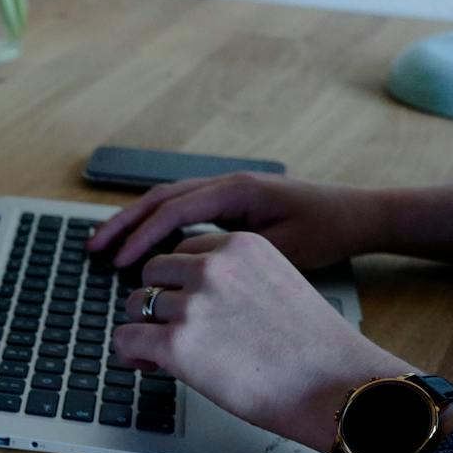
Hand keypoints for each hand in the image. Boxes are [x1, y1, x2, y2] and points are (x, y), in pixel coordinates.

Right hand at [89, 172, 387, 270]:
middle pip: (160, 198)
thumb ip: (232, 256)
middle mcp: (227, 184)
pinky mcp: (230, 203)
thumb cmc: (326, 232)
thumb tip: (185, 268)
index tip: (119, 263)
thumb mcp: (282, 251)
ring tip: (105, 246)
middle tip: (93, 249)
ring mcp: (227, 191)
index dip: (142, 237)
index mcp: (237, 190)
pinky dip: (155, 226)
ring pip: (167, 202)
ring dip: (134, 223)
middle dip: (123, 224)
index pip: (174, 210)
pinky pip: (182, 211)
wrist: (358, 215)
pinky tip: (141, 247)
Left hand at [112, 231, 415, 450]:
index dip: (180, 282)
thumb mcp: (274, 285)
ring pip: (135, 306)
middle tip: (173, 331)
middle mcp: (213, 267)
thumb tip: (189, 297)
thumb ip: (233, 281)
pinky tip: (147, 365)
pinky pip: (125, 339)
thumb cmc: (313, 349)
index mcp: (241, 246)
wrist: (334, 386)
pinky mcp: (176, 344)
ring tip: (162, 353)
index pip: (184, 252)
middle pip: (152, 274)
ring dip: (144, 329)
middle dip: (158, 302)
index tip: (188, 306)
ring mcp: (193, 304)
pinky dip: (130, 353)